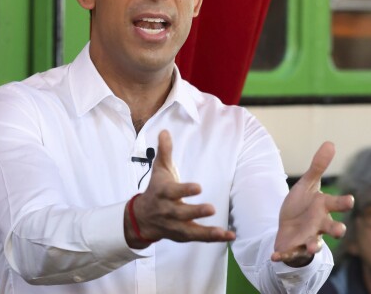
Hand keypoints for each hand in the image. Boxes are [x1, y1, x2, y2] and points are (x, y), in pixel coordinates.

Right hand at [124, 130, 235, 247]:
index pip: (173, 192)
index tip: (198, 187)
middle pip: (181, 213)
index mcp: (163, 193)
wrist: (141, 218)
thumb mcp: (159, 170)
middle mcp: (168, 211)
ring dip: (207, 232)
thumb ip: (164, 152)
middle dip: (195, 212)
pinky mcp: (182, 235)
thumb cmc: (156, 189)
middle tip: (211, 209)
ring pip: (190, 231)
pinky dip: (213, 238)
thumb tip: (165, 131)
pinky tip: (229, 235)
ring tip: (224, 232)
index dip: (185, 190)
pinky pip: (198, 238)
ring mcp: (174, 225)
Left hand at [271, 142, 353, 266]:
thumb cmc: (303, 205)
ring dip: (314, 246)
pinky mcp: (294, 249)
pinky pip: (290, 254)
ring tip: (312, 247)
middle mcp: (319, 225)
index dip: (343, 202)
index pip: (337, 204)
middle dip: (337, 230)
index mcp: (323, 207)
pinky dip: (283, 256)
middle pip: (332, 228)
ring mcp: (308, 238)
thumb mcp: (307, 185)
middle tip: (341, 230)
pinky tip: (274, 256)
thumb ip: (317, 167)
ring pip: (315, 244)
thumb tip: (330, 142)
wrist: (288, 227)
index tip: (349, 200)